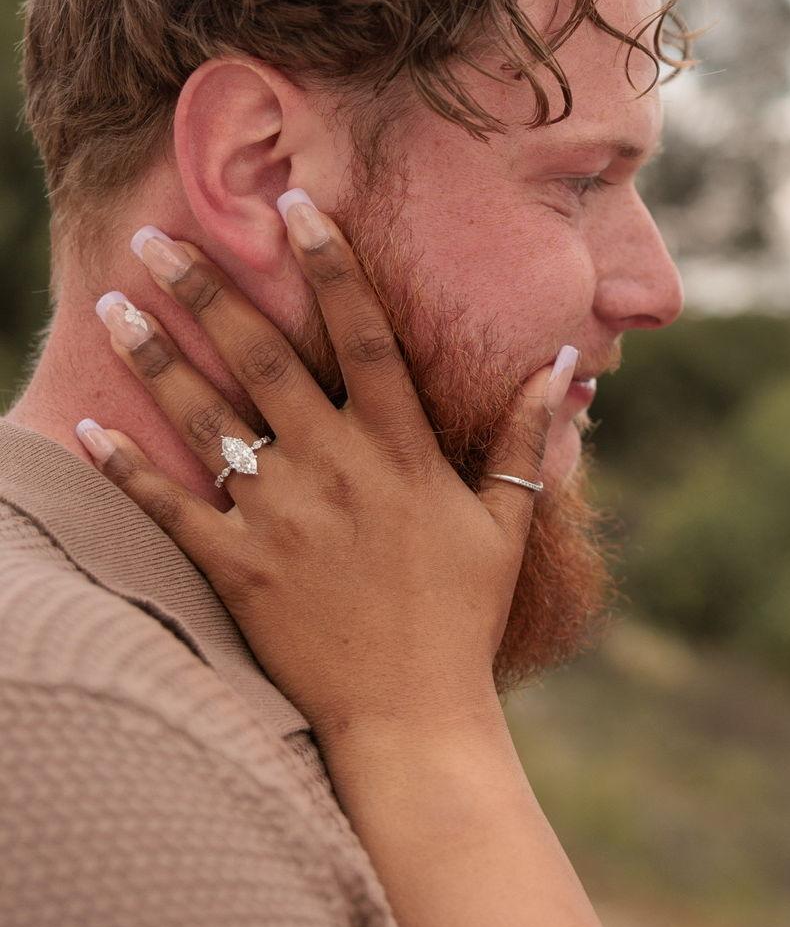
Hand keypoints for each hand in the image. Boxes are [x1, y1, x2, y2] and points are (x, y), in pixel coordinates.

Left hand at [77, 193, 578, 746]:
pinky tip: (88, 428)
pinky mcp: (236, 569)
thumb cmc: (462, 615)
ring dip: (157, 358)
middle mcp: (336, 469)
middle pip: (264, 358)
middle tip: (159, 239)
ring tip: (111, 306)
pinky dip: (126, 469)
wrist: (409, 718)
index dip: (332, 266)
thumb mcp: (504, 520)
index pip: (364, 335)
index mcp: (401, 450)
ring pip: (207, 420)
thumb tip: (563, 360)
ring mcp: (280, 518)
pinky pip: (170, 509)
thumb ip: (524, 435)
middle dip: (209, 291)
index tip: (299, 207)